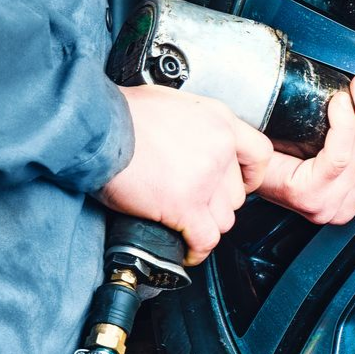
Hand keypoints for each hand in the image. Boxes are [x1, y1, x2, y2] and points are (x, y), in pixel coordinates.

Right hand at [100, 85, 273, 263]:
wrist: (94, 125)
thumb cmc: (121, 113)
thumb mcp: (172, 103)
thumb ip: (194, 126)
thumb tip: (193, 145)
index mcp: (218, 120)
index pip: (260, 154)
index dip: (251, 176)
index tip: (240, 185)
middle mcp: (219, 148)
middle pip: (236, 194)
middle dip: (216, 205)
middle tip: (193, 205)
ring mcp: (205, 177)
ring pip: (223, 219)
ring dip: (203, 226)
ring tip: (182, 222)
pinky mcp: (185, 203)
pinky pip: (204, 239)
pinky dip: (197, 250)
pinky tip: (186, 250)